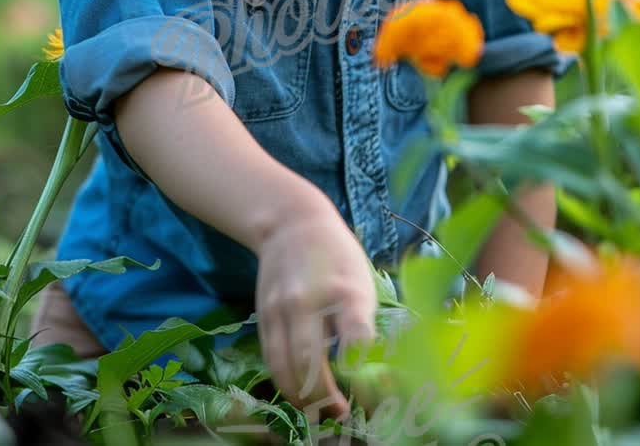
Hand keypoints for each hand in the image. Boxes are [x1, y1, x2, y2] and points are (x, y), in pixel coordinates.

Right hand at [255, 197, 377, 421]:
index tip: (371, 396)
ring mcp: (282, 308)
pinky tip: (298, 393)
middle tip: (340, 414)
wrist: (292, 224)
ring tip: (319, 412)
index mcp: (346, 290)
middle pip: (310, 361)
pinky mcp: (263, 315)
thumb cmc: (337, 258)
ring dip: (301, 397)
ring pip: (285, 366)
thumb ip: (364, 326)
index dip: (363, 375)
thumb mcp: (362, 282)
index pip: (356, 339)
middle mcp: (310, 299)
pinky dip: (284, 382)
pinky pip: (271, 358)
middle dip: (325, 398)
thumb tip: (375, 374)